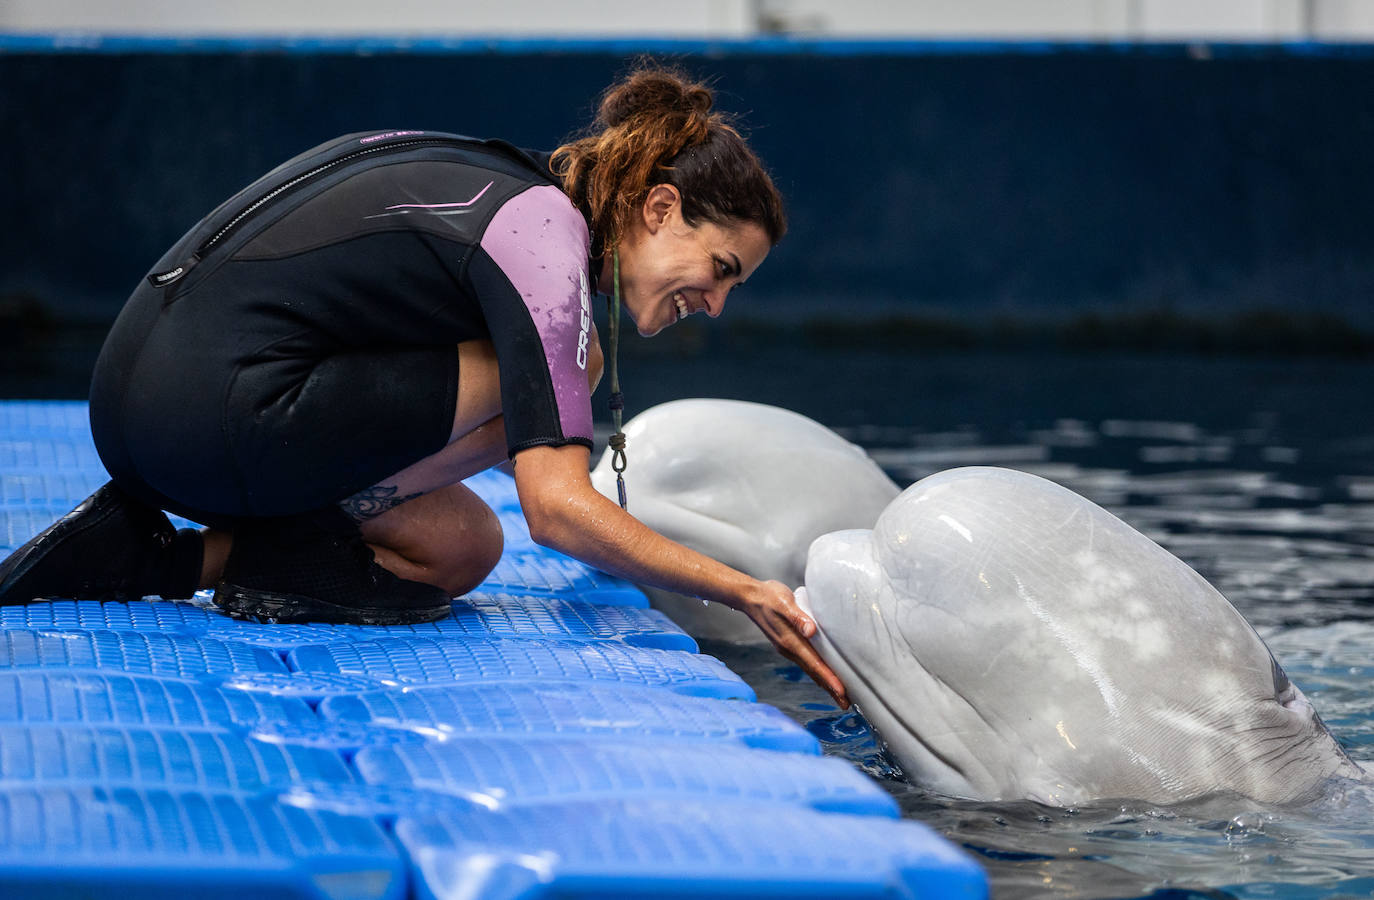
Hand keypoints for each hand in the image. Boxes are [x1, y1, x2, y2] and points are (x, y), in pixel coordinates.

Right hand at [740, 580, 850, 708]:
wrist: (750, 597)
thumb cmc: (769, 597)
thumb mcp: (784, 603)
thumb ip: (798, 617)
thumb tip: (811, 630)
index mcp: (790, 641)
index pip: (814, 664)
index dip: (829, 679)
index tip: (842, 692)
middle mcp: (789, 649)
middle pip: (814, 673)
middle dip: (830, 688)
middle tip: (846, 704)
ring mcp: (788, 649)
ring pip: (810, 670)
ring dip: (825, 683)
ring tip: (839, 694)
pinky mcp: (788, 644)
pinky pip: (806, 663)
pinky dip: (817, 672)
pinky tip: (823, 674)